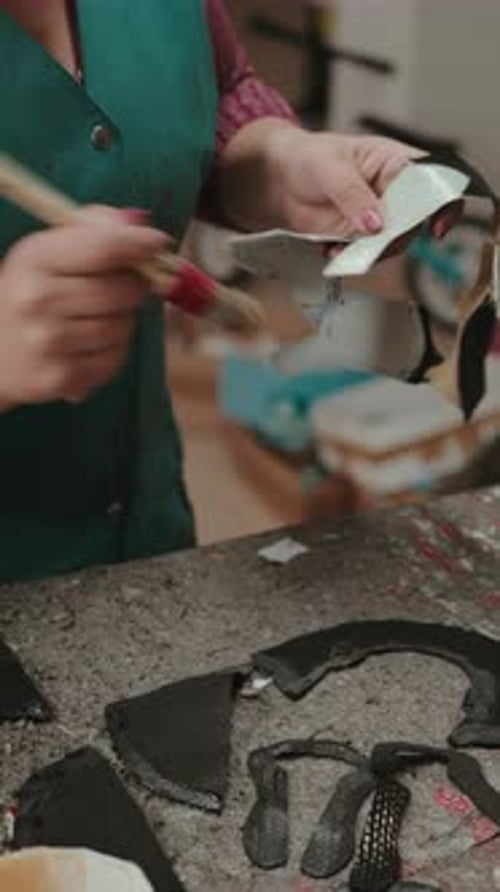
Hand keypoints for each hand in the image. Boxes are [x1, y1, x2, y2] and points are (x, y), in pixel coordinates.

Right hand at [0, 209, 167, 407]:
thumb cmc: (30, 294)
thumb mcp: (45, 253)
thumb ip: (91, 230)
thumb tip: (138, 223)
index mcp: (34, 260)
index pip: (101, 248)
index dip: (138, 244)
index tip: (160, 242)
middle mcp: (38, 301)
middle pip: (120, 289)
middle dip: (135, 285)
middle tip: (127, 283)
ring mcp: (50, 343)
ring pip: (123, 324)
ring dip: (122, 318)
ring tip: (95, 316)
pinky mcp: (63, 377)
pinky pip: (116, 357)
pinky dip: (113, 348)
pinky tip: (88, 343)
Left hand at [268, 127, 459, 238]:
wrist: (277, 181)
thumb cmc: (306, 158)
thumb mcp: (329, 169)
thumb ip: (353, 195)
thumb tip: (375, 224)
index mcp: (395, 162)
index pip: (433, 181)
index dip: (443, 203)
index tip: (435, 227)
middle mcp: (392, 190)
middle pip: (413, 221)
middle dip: (395, 237)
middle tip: (370, 241)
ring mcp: (377, 215)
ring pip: (392, 243)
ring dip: (370, 252)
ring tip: (339, 248)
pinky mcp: (360, 235)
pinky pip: (367, 254)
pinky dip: (351, 259)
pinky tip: (330, 250)